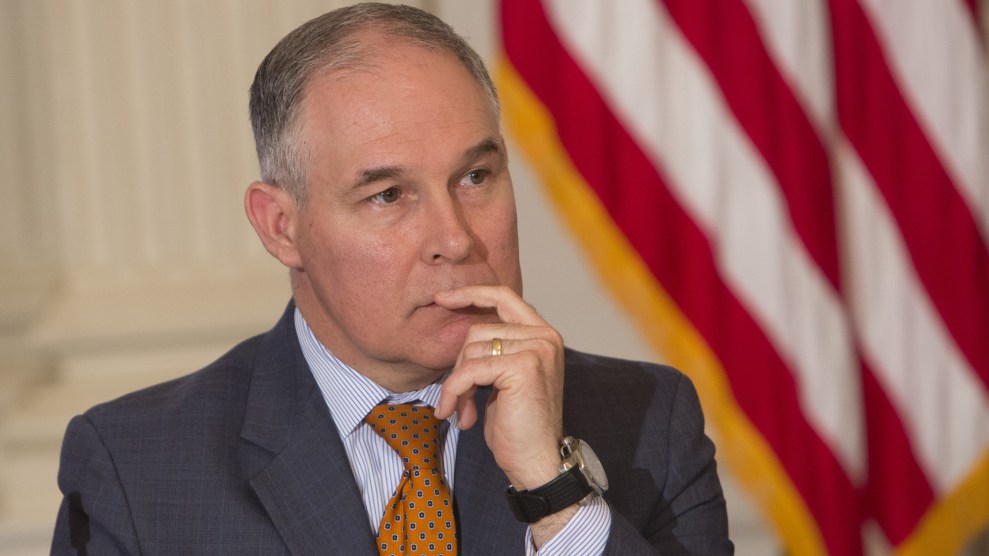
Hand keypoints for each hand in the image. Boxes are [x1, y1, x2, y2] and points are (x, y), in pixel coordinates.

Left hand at [432, 285, 564, 489]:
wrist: (537, 462)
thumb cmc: (518, 426)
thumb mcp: (505, 379)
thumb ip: (494, 350)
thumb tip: (462, 329)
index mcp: (543, 335)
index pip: (503, 296)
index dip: (470, 293)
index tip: (441, 298)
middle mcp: (545, 336)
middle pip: (478, 329)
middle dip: (459, 365)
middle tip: (457, 397)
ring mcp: (537, 349)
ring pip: (471, 349)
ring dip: (457, 384)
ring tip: (463, 410)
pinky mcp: (523, 367)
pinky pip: (469, 370)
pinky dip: (456, 392)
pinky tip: (460, 415)